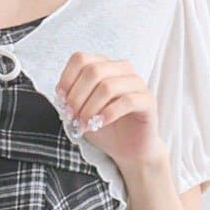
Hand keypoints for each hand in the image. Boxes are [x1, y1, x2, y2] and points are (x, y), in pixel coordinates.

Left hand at [54, 52, 166, 172]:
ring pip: (107, 86)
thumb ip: (72, 100)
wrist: (130, 151)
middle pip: (93, 71)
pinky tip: (100, 124)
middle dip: (77, 97)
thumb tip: (61, 95)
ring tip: (83, 126)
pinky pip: (126, 101)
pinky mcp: (147, 100)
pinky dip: (108, 114)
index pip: (81, 59)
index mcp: (104, 66)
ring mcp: (136, 83)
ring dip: (90, 108)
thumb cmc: (106, 129)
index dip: (67, 80)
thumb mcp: (82, 112)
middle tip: (72, 117)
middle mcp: (122, 69)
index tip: (62, 102)